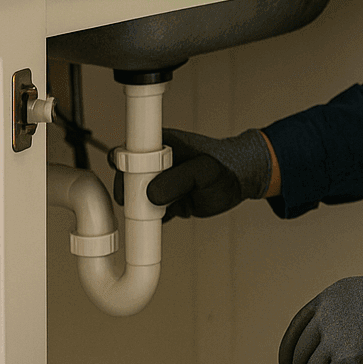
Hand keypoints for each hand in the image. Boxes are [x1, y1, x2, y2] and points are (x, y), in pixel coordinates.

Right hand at [111, 127, 271, 220]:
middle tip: (154, 202)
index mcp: (158, 144)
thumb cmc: (225, 168)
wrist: (238, 181)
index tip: (136, 186)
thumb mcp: (206, 170)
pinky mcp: (161, 200)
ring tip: (166, 209)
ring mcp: (156, 181)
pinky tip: (168, 216)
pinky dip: (150, 220)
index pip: (124, 154)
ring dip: (141, 209)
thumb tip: (151, 193)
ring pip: (132, 199)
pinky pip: (145, 213)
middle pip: (124, 180)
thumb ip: (179, 178)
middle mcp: (152, 162)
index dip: (124, 171)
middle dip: (131, 195)